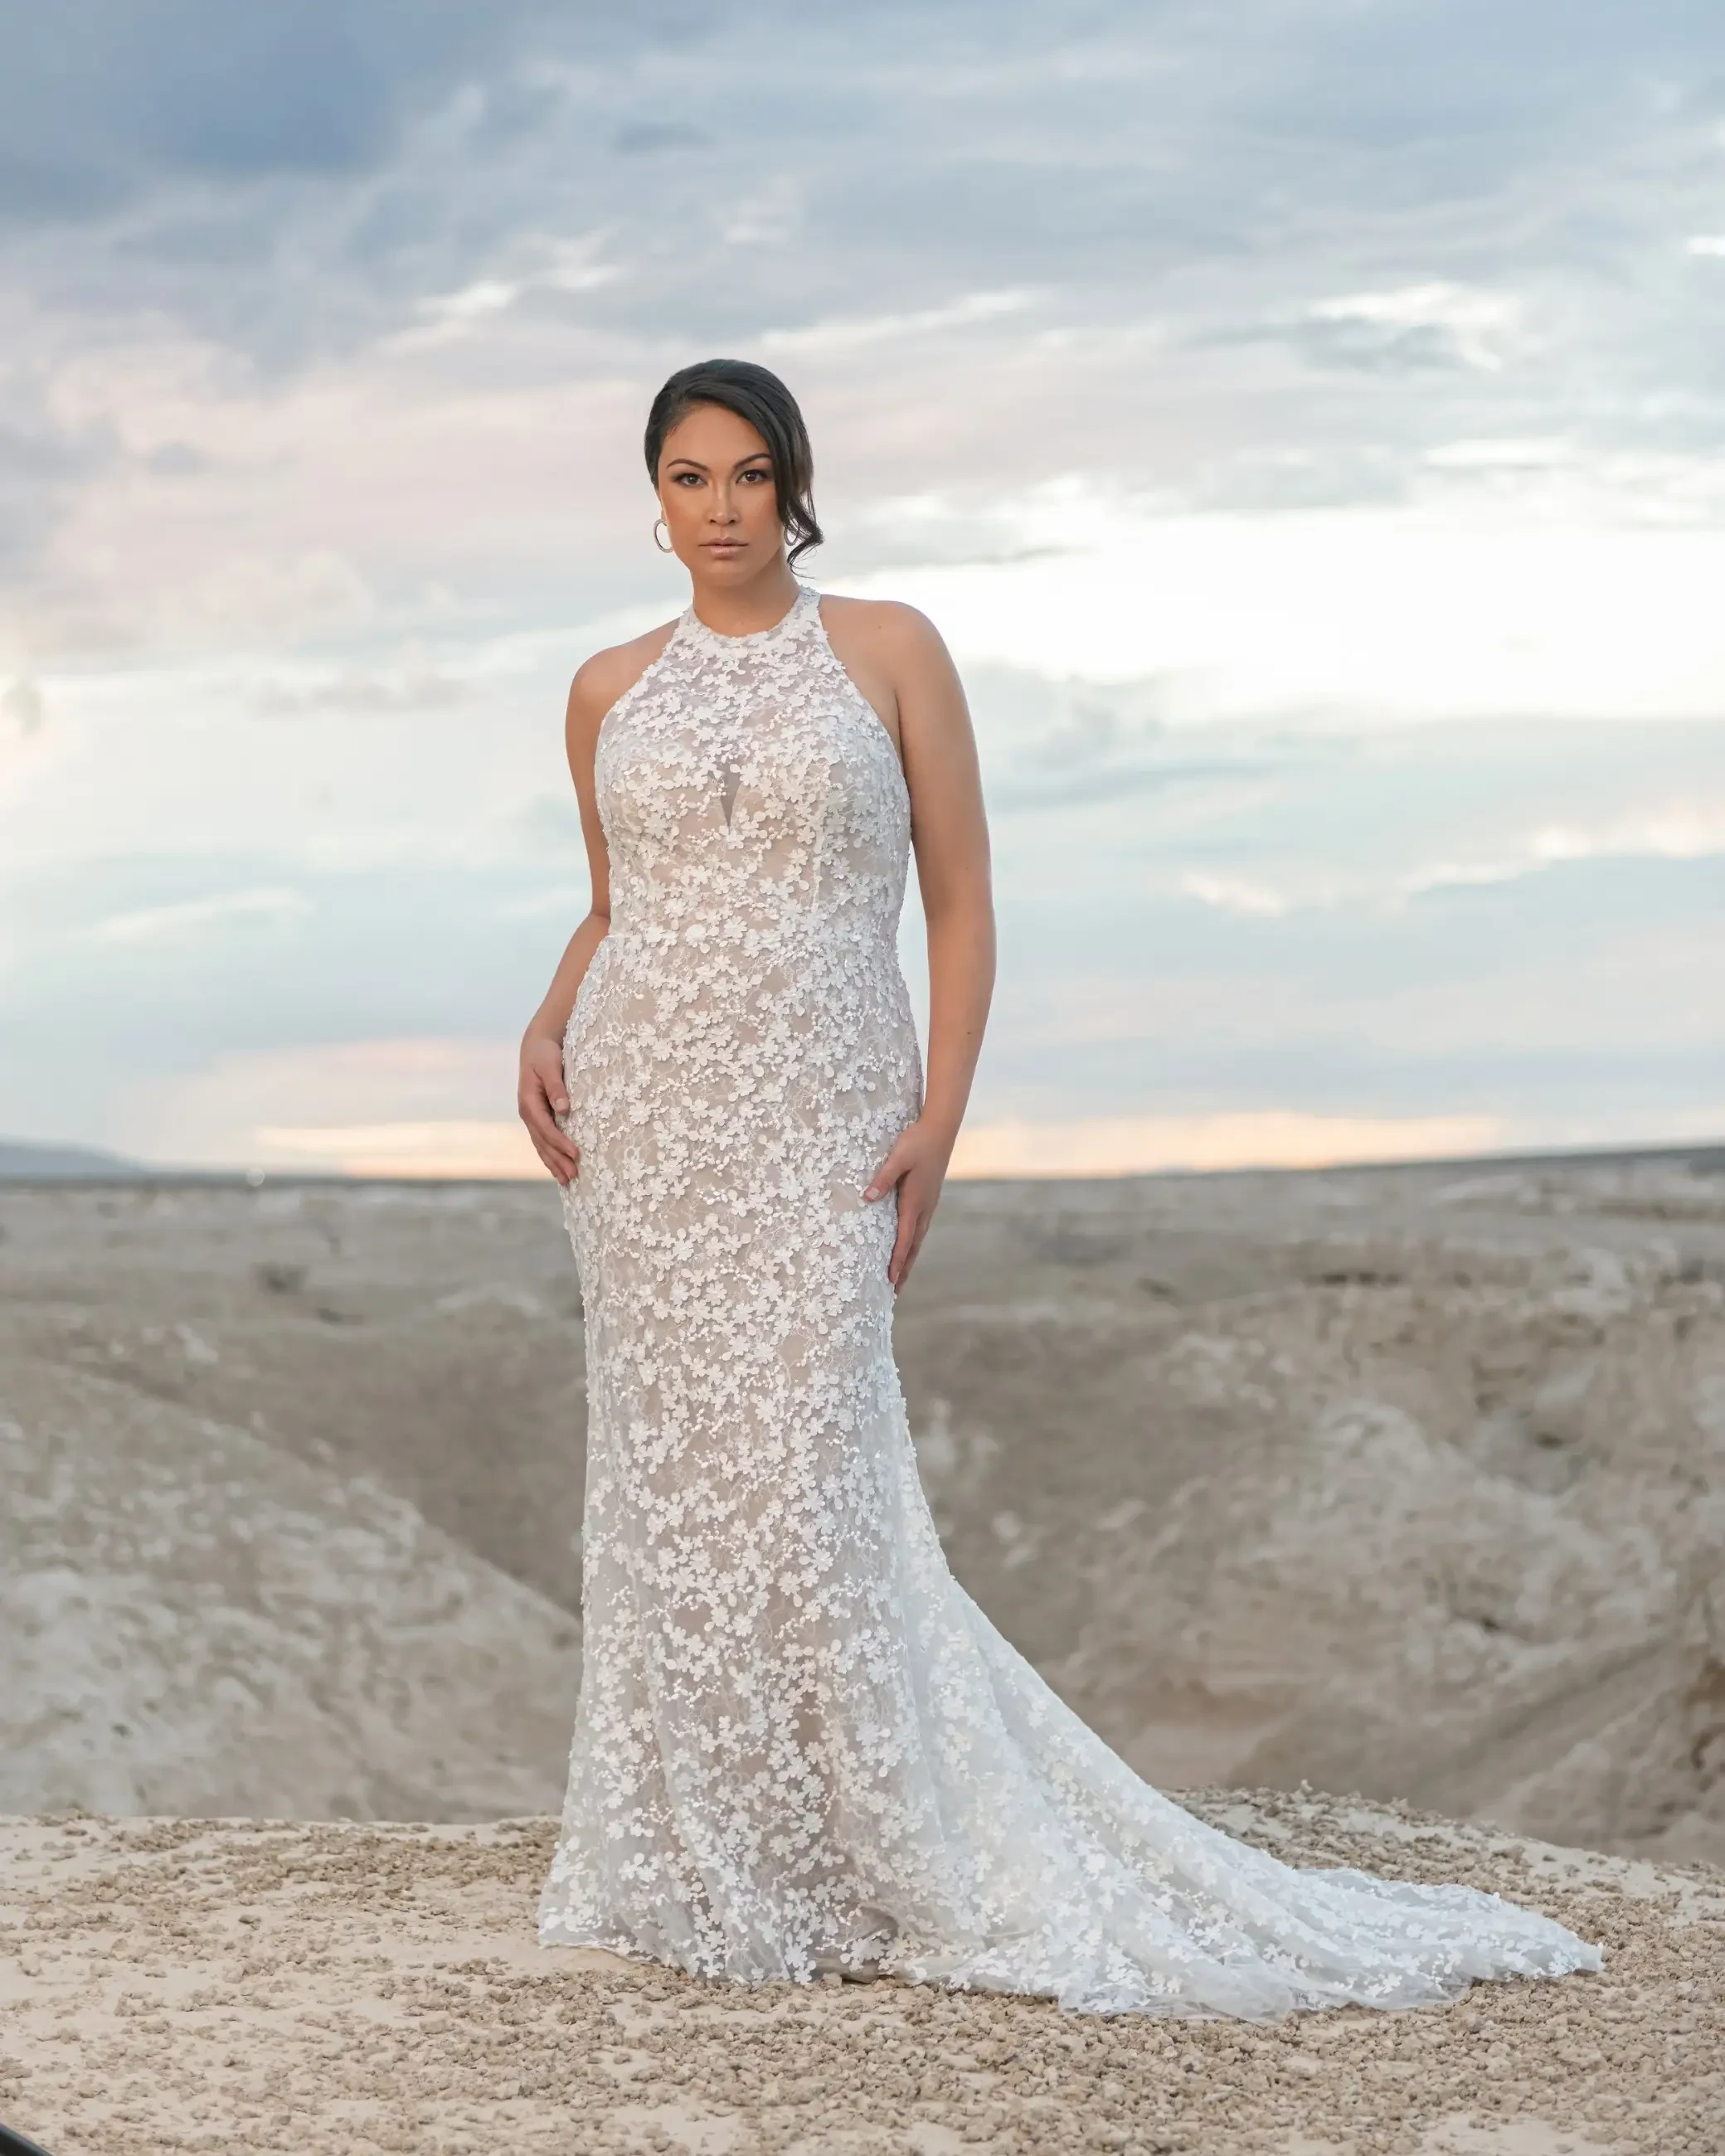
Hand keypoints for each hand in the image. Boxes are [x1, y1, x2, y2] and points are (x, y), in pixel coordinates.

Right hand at [518, 1031, 579, 1185]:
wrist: (535, 1046)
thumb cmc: (545, 1054)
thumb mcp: (550, 1066)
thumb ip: (556, 1087)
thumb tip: (564, 1109)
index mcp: (529, 1103)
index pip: (546, 1128)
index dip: (560, 1143)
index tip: (576, 1154)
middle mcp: (528, 1114)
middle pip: (543, 1143)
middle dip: (558, 1161)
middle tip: (574, 1177)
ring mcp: (532, 1118)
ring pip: (541, 1145)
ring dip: (553, 1163)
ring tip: (567, 1181)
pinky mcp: (538, 1117)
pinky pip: (543, 1141)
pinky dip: (550, 1155)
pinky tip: (558, 1167)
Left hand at [863, 1118, 954, 1293]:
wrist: (941, 1130)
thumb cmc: (917, 1142)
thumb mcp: (898, 1157)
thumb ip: (883, 1177)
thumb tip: (868, 1197)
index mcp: (915, 1201)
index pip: (904, 1238)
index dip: (897, 1261)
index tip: (891, 1281)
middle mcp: (924, 1208)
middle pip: (913, 1246)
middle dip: (904, 1270)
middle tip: (895, 1292)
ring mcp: (928, 1204)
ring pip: (917, 1239)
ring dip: (908, 1259)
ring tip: (900, 1277)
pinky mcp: (928, 1199)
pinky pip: (919, 1228)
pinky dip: (912, 1244)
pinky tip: (907, 1247)